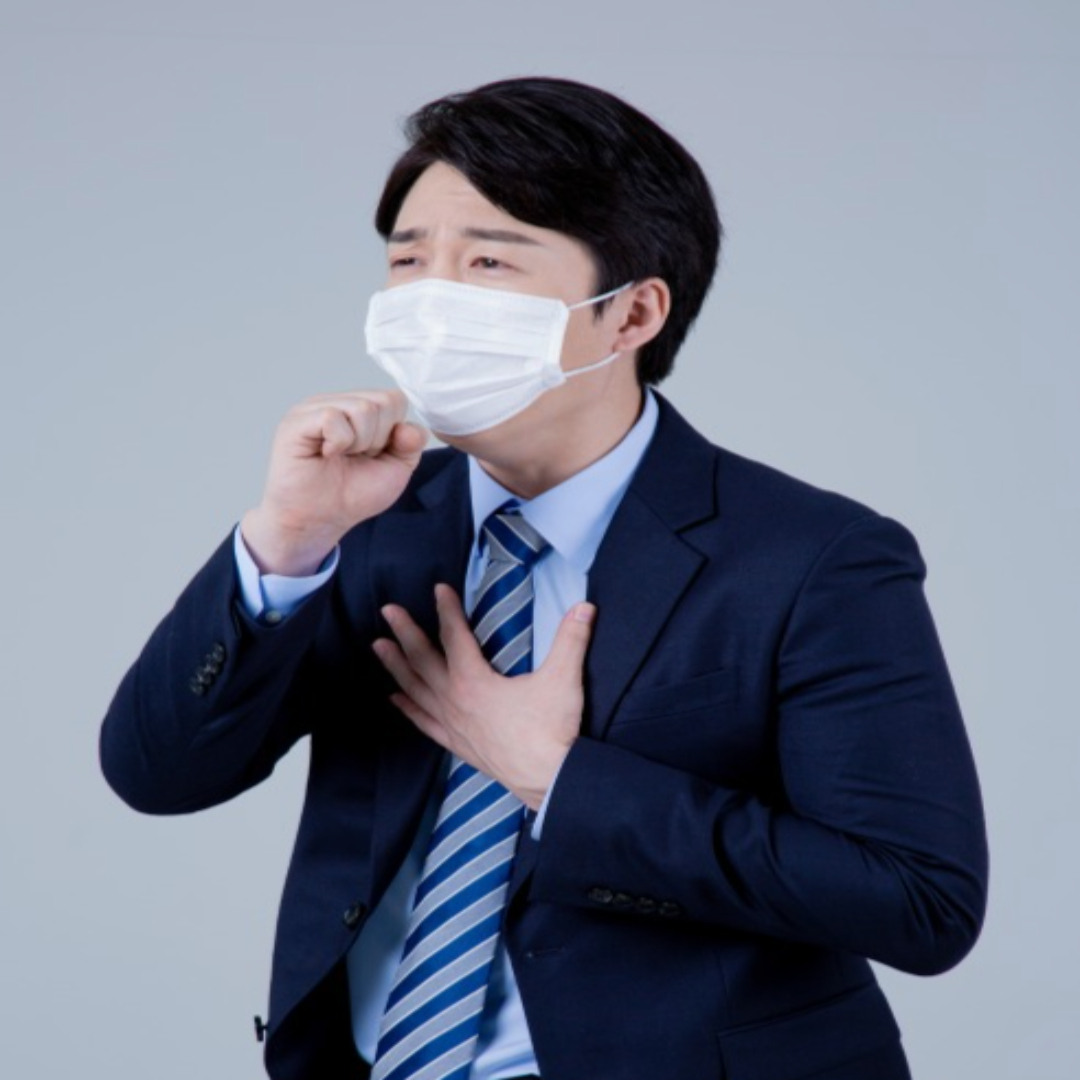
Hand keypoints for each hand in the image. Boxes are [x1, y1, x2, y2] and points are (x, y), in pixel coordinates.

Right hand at [241, 390, 426, 574]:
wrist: (318, 521)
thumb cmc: (351, 495)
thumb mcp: (395, 469)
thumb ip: (411, 444)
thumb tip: (409, 427)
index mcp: (358, 408)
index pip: (395, 399)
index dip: (393, 432)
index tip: (372, 455)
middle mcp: (337, 402)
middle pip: (383, 401)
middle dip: (378, 439)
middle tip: (355, 458)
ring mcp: (314, 408)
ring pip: (362, 408)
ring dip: (359, 443)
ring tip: (340, 458)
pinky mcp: (296, 421)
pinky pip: (332, 417)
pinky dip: (339, 443)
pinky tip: (325, 455)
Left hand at [374, 585, 595, 809]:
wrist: (550, 780)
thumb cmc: (552, 730)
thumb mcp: (563, 679)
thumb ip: (571, 639)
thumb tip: (585, 607)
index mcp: (474, 682)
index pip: (455, 637)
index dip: (446, 610)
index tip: (439, 589)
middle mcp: (455, 701)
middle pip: (423, 660)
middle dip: (405, 633)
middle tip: (388, 610)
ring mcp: (453, 725)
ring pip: (416, 690)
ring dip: (396, 666)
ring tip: (378, 647)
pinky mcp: (458, 745)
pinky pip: (425, 722)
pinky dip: (408, 708)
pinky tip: (395, 698)